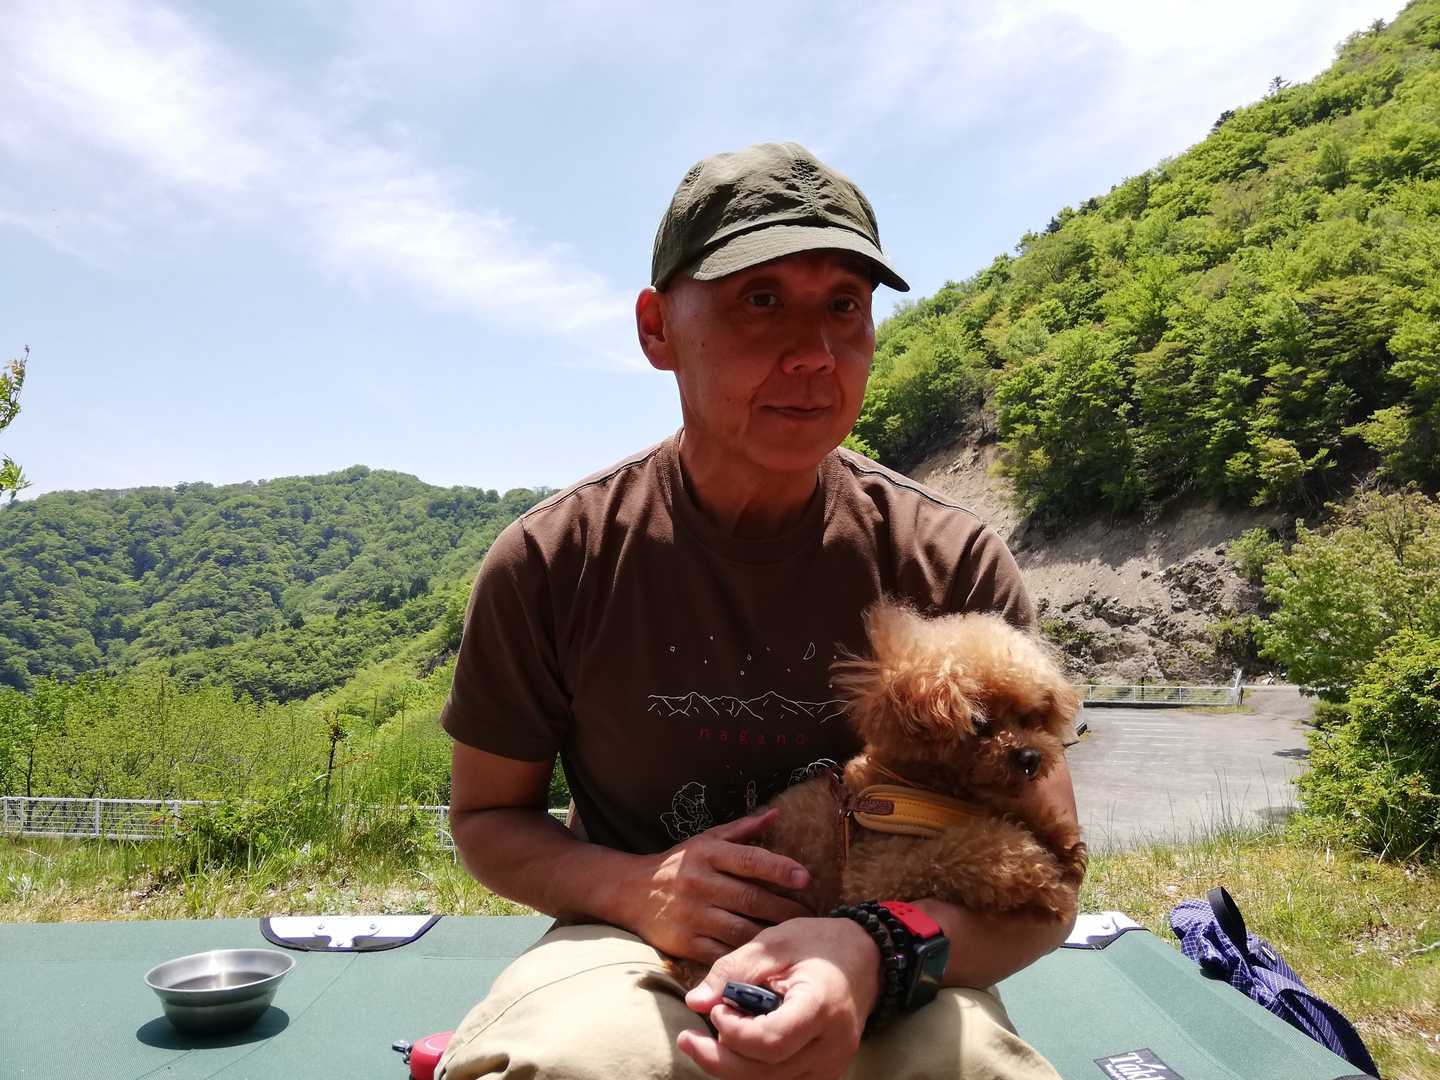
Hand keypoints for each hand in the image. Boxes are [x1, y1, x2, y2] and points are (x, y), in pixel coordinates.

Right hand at [617, 809, 814, 963]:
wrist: (630, 891)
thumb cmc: (678, 864)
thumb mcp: (705, 839)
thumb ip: (742, 829)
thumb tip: (776, 814)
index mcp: (707, 854)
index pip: (750, 860)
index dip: (780, 869)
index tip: (806, 879)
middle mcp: (700, 882)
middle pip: (751, 898)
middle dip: (786, 908)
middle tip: (813, 915)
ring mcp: (692, 914)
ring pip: (741, 928)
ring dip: (772, 934)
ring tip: (796, 936)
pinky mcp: (685, 942)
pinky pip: (723, 952)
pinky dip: (746, 955)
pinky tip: (766, 956)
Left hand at [678, 917, 880, 1078]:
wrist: (865, 958)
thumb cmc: (818, 944)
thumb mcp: (774, 942)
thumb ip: (733, 970)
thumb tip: (694, 1002)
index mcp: (820, 1005)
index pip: (772, 1041)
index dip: (735, 1033)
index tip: (717, 1010)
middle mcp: (831, 1044)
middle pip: (766, 1072)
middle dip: (719, 1059)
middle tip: (687, 1039)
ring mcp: (832, 1064)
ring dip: (732, 1068)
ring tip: (705, 1043)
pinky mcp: (825, 1073)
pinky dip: (753, 1072)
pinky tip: (735, 1053)